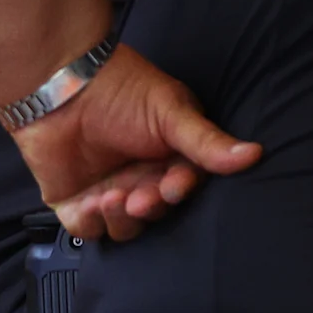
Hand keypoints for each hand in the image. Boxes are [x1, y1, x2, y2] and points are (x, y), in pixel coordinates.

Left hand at [10, 45, 258, 242]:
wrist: (59, 83)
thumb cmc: (118, 88)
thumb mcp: (170, 112)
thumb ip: (205, 142)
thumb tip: (253, 155)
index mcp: (167, 159)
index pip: (183, 188)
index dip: (180, 190)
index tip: (174, 184)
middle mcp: (140, 178)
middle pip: (156, 212)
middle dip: (151, 206)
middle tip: (143, 195)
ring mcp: (107, 190)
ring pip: (124, 226)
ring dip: (123, 218)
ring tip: (115, 195)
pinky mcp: (74, 200)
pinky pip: (86, 229)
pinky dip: (91, 223)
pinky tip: (93, 203)